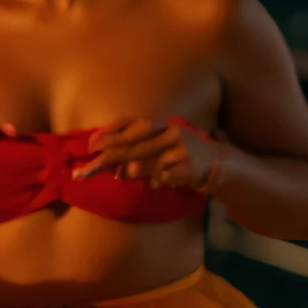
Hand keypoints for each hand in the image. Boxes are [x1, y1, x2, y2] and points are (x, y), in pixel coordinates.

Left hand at [73, 117, 223, 190]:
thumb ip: (139, 157)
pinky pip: (163, 177)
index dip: (111, 132)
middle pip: (134, 145)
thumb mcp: (160, 150)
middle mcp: (171, 133)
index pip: (132, 124)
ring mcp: (180, 149)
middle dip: (109, 156)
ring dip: (132, 170)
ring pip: (147, 163)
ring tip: (120, 175)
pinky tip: (161, 183)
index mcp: (163, 125)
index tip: (90, 144)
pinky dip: (158, 182)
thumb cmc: (183, 155)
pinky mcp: (189, 166)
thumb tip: (115, 170)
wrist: (221, 164)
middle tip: (86, 169)